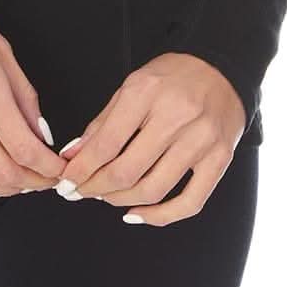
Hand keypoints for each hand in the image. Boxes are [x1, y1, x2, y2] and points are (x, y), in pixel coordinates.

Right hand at [0, 7, 67, 197]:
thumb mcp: (1, 49)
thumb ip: (23, 95)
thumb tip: (39, 134)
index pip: (23, 147)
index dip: (47, 167)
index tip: (56, 168)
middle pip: (2, 171)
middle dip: (32, 182)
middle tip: (42, 178)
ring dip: (1, 189)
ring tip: (14, 181)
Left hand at [53, 52, 245, 224]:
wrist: (221, 68)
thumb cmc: (172, 76)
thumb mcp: (132, 86)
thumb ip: (102, 123)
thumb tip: (73, 156)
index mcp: (147, 92)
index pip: (106, 143)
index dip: (81, 169)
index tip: (66, 181)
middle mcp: (176, 117)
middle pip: (127, 171)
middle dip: (95, 188)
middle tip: (80, 192)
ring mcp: (201, 141)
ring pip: (153, 190)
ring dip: (121, 201)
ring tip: (106, 197)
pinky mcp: (219, 159)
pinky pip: (190, 203)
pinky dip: (160, 217)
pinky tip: (138, 214)